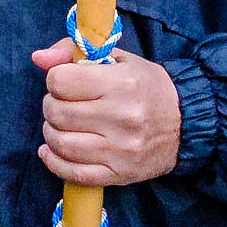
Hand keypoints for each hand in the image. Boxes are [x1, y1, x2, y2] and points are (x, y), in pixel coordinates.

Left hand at [32, 38, 181, 185]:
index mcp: (121, 84)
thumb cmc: (146, 86)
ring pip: (62, 144)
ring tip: (59, 126)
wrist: (188, 122)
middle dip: (50, 106)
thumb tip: (38, 58)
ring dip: (51, 133)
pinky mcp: (121, 174)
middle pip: (57, 114)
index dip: (55, 80)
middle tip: (60, 104)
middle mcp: (122, 118)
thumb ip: (73, 51)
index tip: (64, 82)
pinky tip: (51, 151)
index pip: (61, 82)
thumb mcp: (116, 58)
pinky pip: (75, 174)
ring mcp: (121, 150)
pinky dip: (54, 162)